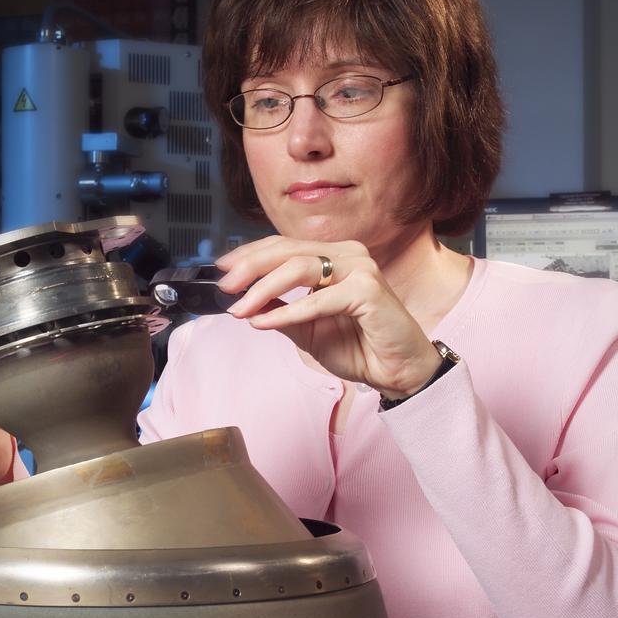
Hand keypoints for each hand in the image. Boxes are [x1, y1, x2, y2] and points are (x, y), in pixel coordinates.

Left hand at [216, 237, 441, 397]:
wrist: (396, 371)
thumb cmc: (359, 347)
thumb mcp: (306, 328)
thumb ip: (279, 309)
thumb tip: (243, 300)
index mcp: (333, 257)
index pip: (284, 246)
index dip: (249, 255)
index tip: (221, 270)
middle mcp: (347, 255)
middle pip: (287, 250)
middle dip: (250, 268)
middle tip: (225, 287)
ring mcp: (360, 268)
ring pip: (299, 267)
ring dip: (263, 289)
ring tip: (241, 309)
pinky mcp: (369, 290)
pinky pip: (318, 299)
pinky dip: (288, 311)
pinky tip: (265, 323)